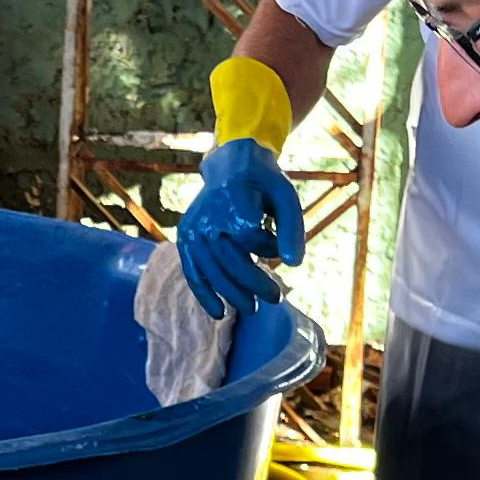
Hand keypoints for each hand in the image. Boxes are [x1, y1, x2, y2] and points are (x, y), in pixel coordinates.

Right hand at [174, 137, 305, 316]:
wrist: (230, 167)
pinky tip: (218, 313)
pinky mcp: (185, 238)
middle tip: (275, 298)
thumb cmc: (263, 184)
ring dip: (232, 294)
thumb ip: (292, 229)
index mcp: (234, 199)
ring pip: (212, 270)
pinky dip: (204, 294)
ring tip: (252, 309)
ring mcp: (193, 229)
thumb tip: (293, 265)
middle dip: (255, 283)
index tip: (279, 246)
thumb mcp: (286, 197)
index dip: (269, 247)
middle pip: (231, 259)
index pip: (251, 236)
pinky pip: (193, 271)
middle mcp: (208, 216)